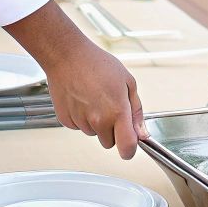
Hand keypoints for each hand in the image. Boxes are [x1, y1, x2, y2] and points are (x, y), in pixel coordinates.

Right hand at [4, 2, 146, 157]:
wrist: (67, 56)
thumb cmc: (97, 64)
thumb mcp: (128, 82)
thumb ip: (136, 111)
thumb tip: (141, 132)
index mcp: (117, 111)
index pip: (127, 147)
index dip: (130, 150)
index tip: (130, 145)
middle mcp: (98, 120)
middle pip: (109, 142)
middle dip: (112, 130)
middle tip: (109, 107)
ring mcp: (80, 121)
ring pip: (93, 134)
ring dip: (95, 122)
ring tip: (93, 98)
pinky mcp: (66, 120)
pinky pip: (79, 127)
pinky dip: (81, 118)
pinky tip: (81, 99)